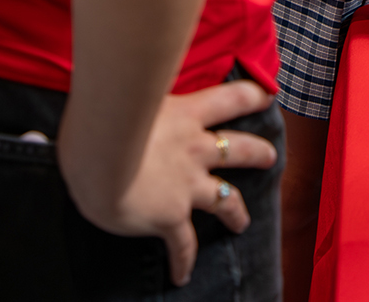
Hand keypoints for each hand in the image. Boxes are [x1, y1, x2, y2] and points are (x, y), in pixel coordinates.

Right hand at [59, 81, 276, 287]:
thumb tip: (99, 109)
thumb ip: (122, 105)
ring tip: (243, 220)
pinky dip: (183, 261)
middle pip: (236, 147)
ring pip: (224, 197)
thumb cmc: (102, 118)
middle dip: (255, 151)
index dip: (251, 95)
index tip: (268, 93)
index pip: (228, 98)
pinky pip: (183, 244)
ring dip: (236, 210)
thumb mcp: (121, 99)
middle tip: (269, 155)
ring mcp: (187, 184)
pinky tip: (182, 275)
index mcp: (183, 113)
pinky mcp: (172, 216)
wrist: (103, 156)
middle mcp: (192, 147)